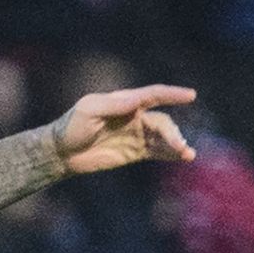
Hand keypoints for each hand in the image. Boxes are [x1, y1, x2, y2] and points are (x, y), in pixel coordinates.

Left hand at [50, 85, 196, 175]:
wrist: (62, 152)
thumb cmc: (72, 126)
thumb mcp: (88, 110)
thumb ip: (113, 105)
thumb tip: (137, 100)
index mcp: (125, 101)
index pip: (153, 95)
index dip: (172, 94)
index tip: (190, 95)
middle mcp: (135, 116)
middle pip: (162, 122)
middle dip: (172, 133)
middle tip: (179, 146)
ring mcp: (136, 135)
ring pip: (163, 137)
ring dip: (177, 144)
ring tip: (187, 154)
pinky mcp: (135, 152)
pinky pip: (158, 152)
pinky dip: (171, 154)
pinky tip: (183, 158)